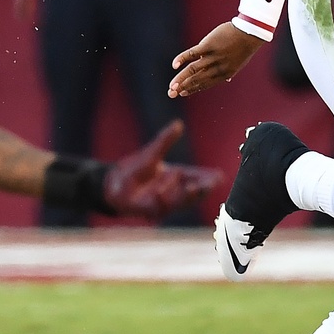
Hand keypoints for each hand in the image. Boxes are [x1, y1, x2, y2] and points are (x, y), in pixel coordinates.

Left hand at [102, 121, 224, 219]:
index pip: (196, 177)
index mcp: (177, 177)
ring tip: (195, 187)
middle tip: (213, 183)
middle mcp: (173, 191)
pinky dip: (163, 199)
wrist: (113, 185)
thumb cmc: (134, 169)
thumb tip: (178, 123)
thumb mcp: (151, 153)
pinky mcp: (151, 211)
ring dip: (186, 194)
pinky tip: (162, 193)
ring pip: (179, 201)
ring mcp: (164, 202)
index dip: (208, 178)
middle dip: (203, 189)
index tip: (220, 175)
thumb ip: (165, 140)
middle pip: (193, 192)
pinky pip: (160, 207)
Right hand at [168, 21, 263, 97]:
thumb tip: (227, 80)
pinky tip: (174, 65)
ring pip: (193, 70)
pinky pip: (193, 54)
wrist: (250, 33)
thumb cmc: (243, 46)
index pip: (205, 84)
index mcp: (225, 73)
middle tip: (171, 93)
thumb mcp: (238, 62)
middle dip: (183, 87)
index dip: (193, 89)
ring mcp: (213, 57)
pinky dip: (182, 59)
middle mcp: (218, 68)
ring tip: (171, 85)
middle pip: (197, 79)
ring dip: (181, 78)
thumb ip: (229, 71)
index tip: (182, 93)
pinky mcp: (209, 45)